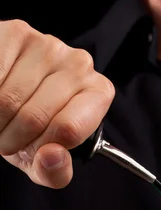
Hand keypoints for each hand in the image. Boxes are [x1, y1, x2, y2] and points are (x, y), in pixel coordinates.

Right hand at [0, 20, 114, 187]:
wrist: (7, 98)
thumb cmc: (34, 132)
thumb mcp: (46, 162)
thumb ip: (55, 173)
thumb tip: (52, 157)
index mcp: (98, 94)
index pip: (67, 130)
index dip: (40, 148)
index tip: (29, 150)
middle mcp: (80, 64)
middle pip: (35, 117)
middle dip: (13, 139)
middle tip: (7, 140)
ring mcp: (48, 45)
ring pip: (9, 98)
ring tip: (0, 122)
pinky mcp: (16, 32)